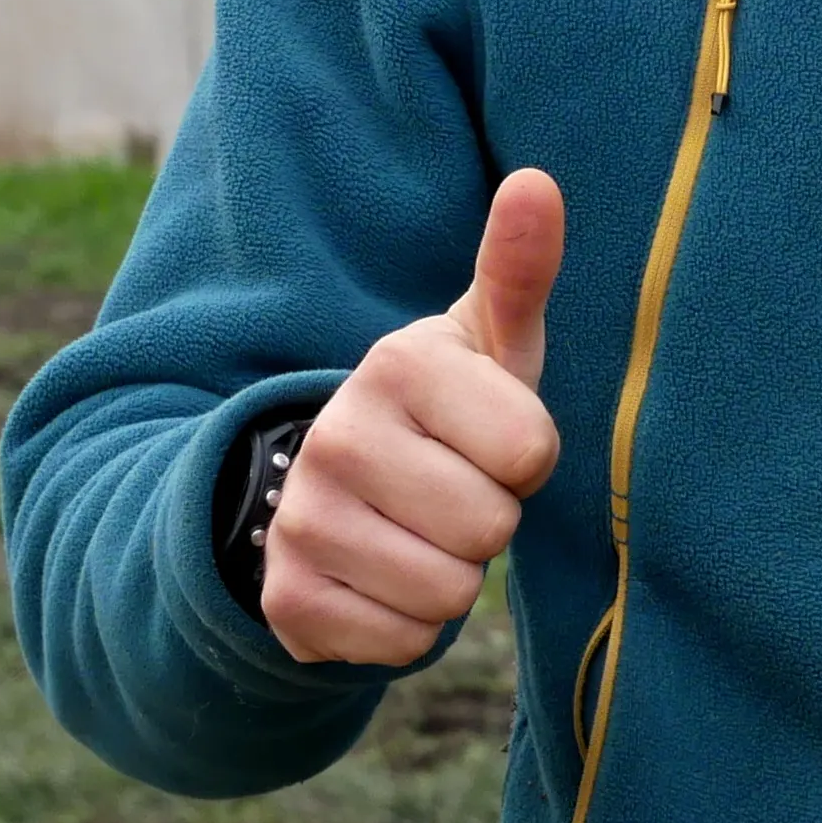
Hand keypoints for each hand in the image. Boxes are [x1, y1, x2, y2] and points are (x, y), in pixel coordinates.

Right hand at [263, 171, 564, 664]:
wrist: (347, 488)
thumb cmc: (455, 407)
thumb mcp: (493, 341)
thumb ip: (520, 268)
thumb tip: (537, 180)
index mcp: (398, 364)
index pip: (530, 450)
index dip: (529, 457)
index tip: (491, 437)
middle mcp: (337, 434)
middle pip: (489, 526)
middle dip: (490, 519)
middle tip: (455, 489)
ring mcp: (301, 518)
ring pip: (446, 592)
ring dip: (453, 576)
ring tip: (423, 530)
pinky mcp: (284, 599)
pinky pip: (397, 642)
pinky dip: (407, 627)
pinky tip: (385, 579)